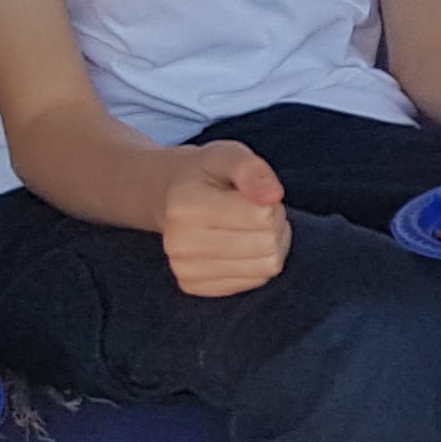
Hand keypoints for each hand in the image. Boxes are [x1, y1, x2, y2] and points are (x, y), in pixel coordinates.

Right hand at [160, 141, 288, 297]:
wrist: (166, 198)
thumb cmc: (205, 175)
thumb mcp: (228, 155)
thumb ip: (251, 169)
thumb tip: (273, 195)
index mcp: (185, 205)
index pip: (262, 216)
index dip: (271, 203)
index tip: (254, 195)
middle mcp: (179, 242)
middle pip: (267, 244)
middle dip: (274, 225)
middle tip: (254, 211)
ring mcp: (184, 269)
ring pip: (266, 266)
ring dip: (271, 246)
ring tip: (248, 227)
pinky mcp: (194, 286)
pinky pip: (255, 281)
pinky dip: (258, 264)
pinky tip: (240, 246)